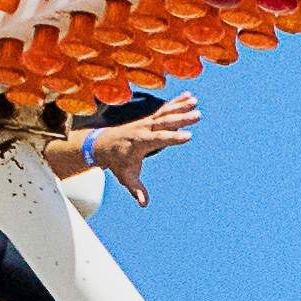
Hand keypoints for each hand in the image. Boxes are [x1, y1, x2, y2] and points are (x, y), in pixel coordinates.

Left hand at [81, 93, 197, 204]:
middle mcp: (144, 128)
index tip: (188, 136)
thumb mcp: (125, 177)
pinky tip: (190, 96)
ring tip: (196, 101)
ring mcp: (147, 121)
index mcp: (140, 142)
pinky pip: (165, 108)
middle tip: (197, 115)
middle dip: (181, 118)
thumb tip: (144, 204)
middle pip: (164, 122)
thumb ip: (135, 189)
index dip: (173, 137)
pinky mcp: (150, 118)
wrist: (103, 144)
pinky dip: (177, 101)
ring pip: (165, 112)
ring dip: (181, 106)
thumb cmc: (117, 162)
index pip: (158, 139)